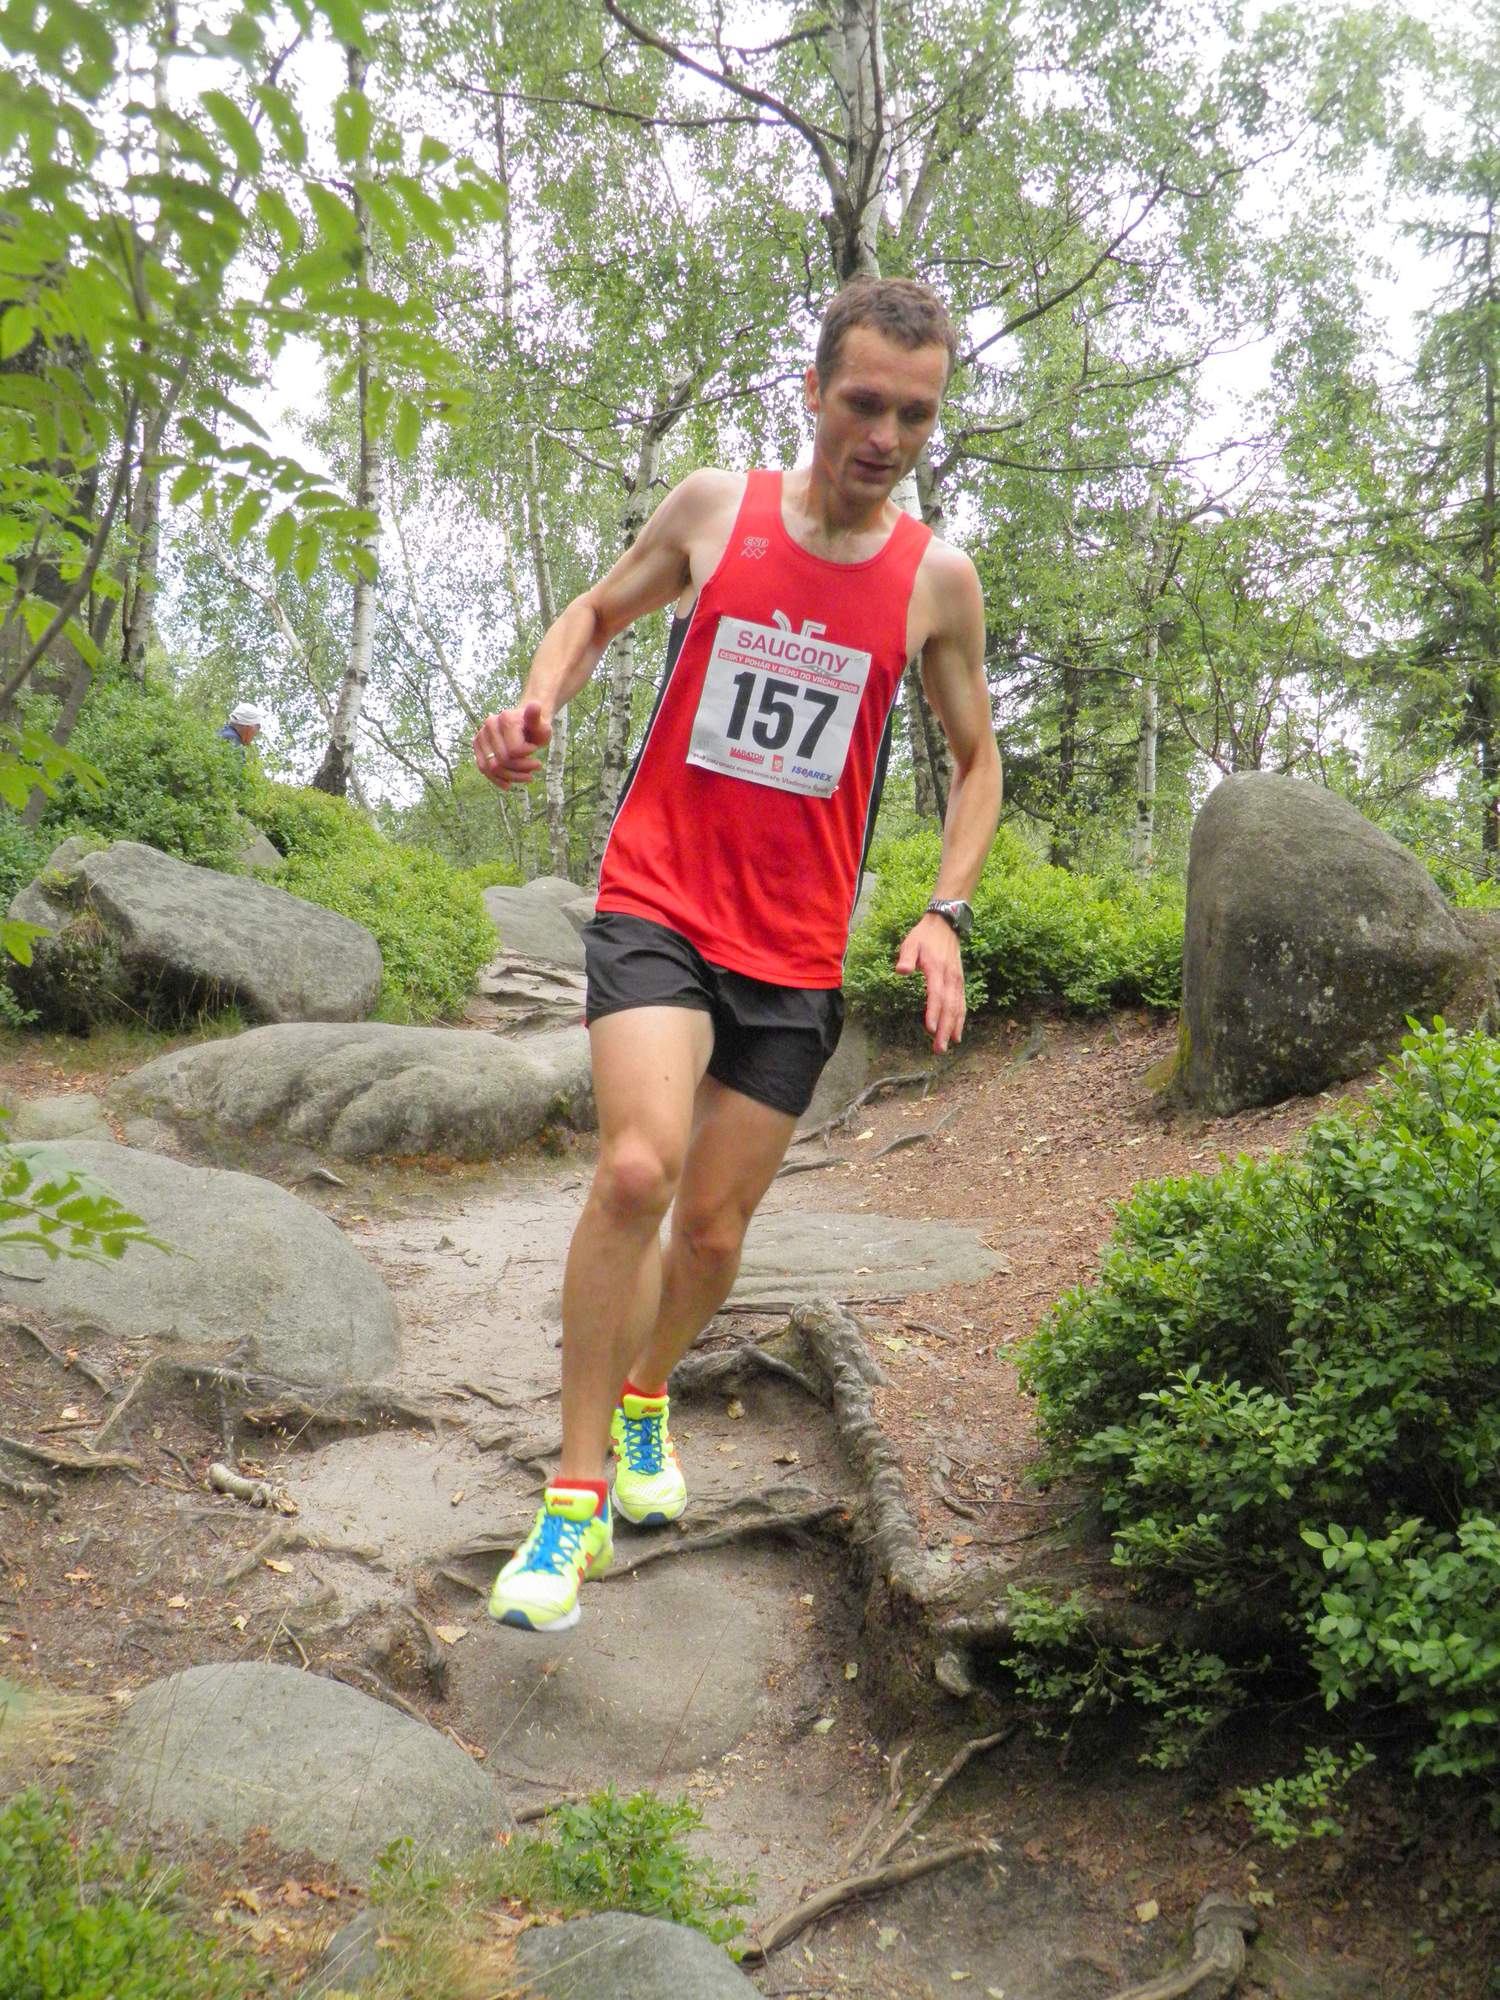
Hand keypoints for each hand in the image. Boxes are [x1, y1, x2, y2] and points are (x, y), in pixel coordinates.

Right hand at [473, 701, 551, 787]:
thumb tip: (535, 705)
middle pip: (502, 760)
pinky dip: (496, 779)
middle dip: (521, 769)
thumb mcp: (542, 724)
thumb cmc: (536, 726)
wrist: (525, 724)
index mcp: (505, 719)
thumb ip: (537, 718)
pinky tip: (508, 785)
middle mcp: (489, 725)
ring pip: (492, 767)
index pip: (514, 751)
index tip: (535, 750)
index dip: (527, 757)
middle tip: (536, 766)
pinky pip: (484, 768)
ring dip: (511, 777)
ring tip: (528, 777)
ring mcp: (481, 735)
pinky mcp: (478, 745)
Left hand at [894, 913, 965, 1053]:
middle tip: (939, 1049)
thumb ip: (906, 957)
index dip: (934, 1013)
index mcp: (937, 969)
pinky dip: (960, 1020)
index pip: (936, 995)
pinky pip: (962, 1004)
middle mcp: (950, 977)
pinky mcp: (960, 982)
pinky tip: (957, 1034)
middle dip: (945, 1029)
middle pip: (949, 1007)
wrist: (945, 925)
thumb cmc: (924, 936)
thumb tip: (901, 971)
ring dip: (954, 1028)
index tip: (931, 1030)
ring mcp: (957, 981)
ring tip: (948, 1046)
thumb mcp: (911, 943)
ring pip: (958, 1008)